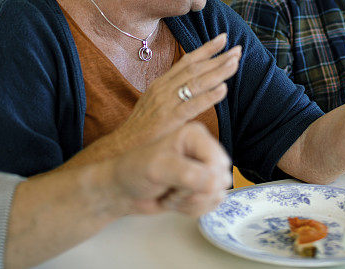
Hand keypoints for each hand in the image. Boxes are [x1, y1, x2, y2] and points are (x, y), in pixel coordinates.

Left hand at [109, 122, 231, 215]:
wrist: (122, 191)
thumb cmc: (134, 171)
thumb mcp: (158, 168)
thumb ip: (189, 175)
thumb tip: (217, 183)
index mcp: (195, 136)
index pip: (219, 162)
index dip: (204, 178)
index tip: (180, 181)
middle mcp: (202, 150)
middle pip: (221, 180)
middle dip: (194, 192)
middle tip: (171, 186)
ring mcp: (202, 170)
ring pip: (216, 196)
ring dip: (190, 202)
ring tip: (170, 192)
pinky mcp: (200, 188)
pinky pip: (209, 205)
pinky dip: (190, 209)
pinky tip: (173, 200)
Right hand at [117, 33, 240, 147]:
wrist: (124, 148)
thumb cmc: (143, 128)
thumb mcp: (156, 103)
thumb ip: (173, 93)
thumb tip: (193, 85)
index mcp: (161, 84)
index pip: (186, 61)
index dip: (205, 49)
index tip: (223, 39)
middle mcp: (163, 89)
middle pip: (194, 68)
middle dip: (218, 58)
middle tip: (238, 49)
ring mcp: (166, 103)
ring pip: (196, 83)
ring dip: (217, 72)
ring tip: (235, 63)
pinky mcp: (169, 120)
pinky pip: (192, 105)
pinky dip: (209, 96)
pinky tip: (223, 89)